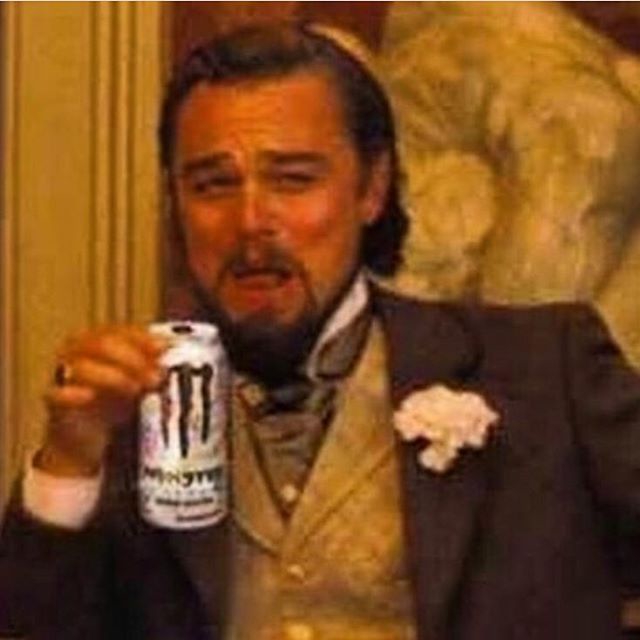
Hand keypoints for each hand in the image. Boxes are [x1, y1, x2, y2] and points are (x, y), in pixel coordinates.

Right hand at [38, 325, 168, 476]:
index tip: (164, 350)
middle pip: (102, 343)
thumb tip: (174, 352)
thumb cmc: (113, 402)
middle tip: (155, 376)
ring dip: (113, 376)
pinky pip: (58, 393)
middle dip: (133, 359)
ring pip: (83, 366)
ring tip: (136, 389)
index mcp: (98, 340)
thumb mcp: (138, 381)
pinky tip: (90, 397)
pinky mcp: (54, 401)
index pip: (121, 330)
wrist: (86, 437)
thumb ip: (152, 366)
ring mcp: (63, 374)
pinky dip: (74, 393)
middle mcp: (77, 350)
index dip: (143, 338)